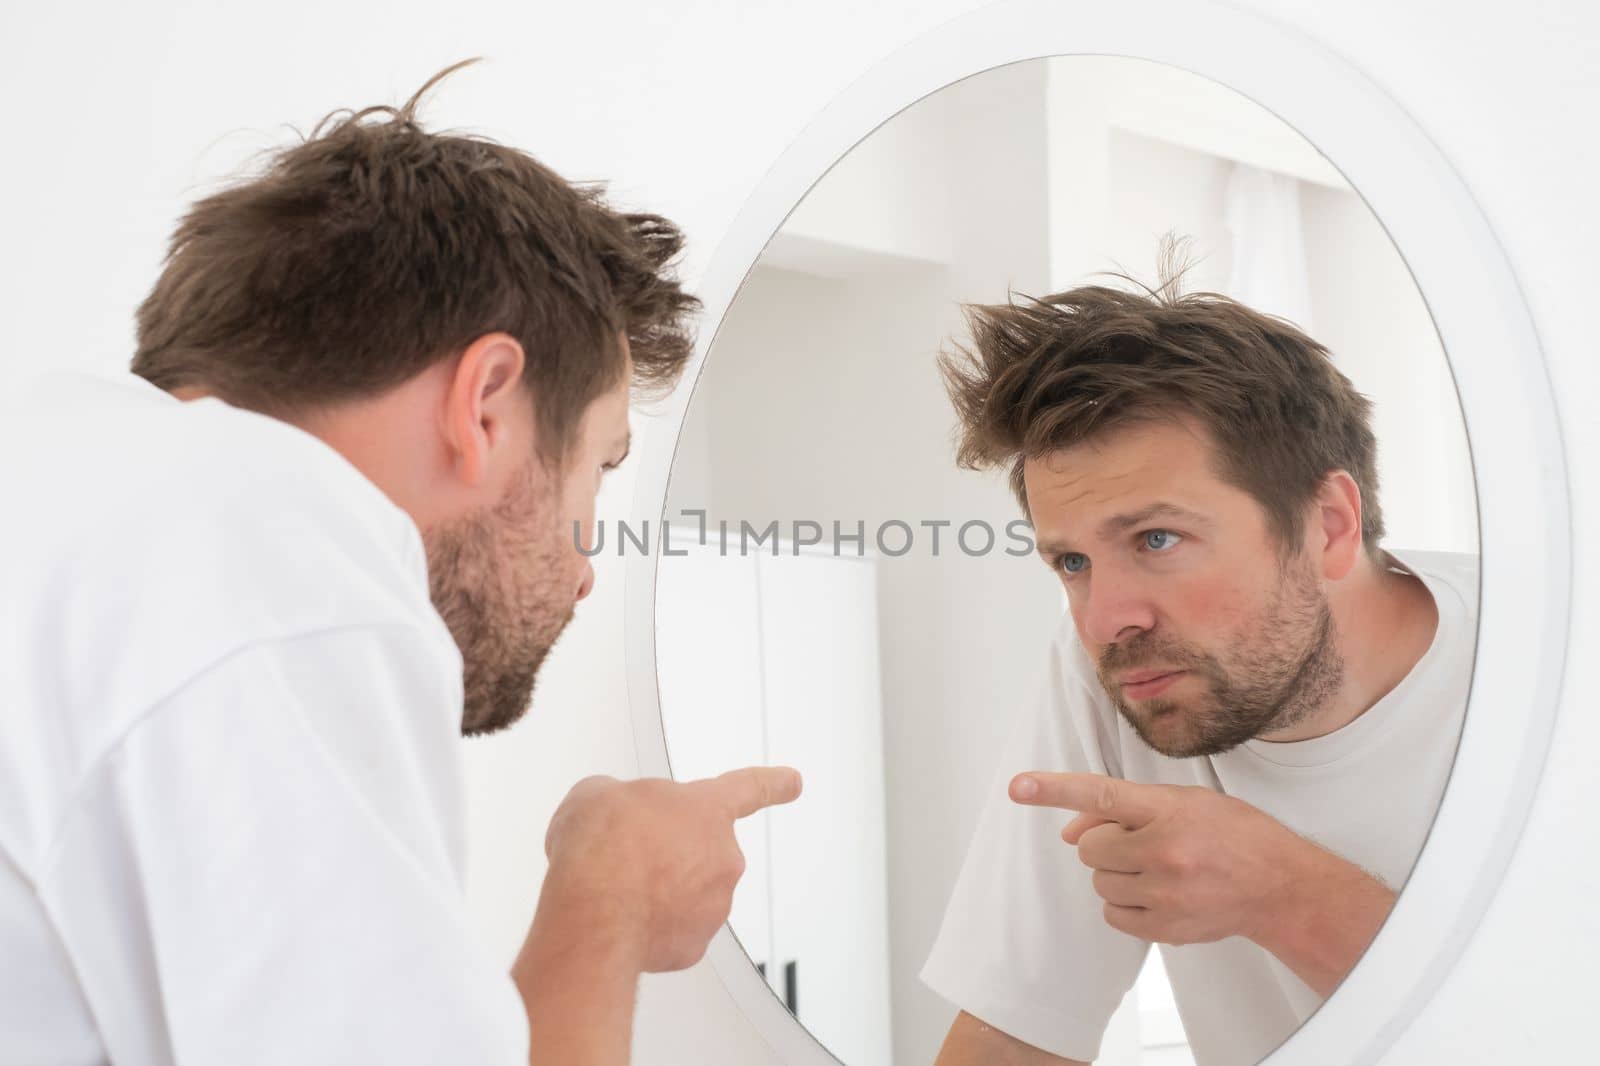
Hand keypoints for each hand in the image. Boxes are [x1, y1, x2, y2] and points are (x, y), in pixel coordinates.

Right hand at [540, 767, 802, 972]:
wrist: (595, 913)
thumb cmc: (601, 848)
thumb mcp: (599, 794)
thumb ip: (622, 800)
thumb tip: (616, 818)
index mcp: (706, 810)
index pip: (748, 788)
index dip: (772, 784)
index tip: (792, 782)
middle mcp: (722, 857)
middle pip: (698, 851)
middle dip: (666, 855)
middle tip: (626, 858)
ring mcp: (713, 906)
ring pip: (685, 894)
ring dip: (657, 892)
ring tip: (616, 891)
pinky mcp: (692, 947)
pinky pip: (673, 933)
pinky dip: (650, 929)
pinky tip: (621, 921)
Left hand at [1010, 771, 1310, 946]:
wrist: (1280, 887)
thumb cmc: (1234, 836)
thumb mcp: (1185, 802)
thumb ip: (1125, 809)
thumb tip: (1069, 830)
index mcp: (1170, 810)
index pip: (1101, 793)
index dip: (1054, 789)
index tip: (1018, 787)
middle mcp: (1164, 851)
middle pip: (1090, 847)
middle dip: (1105, 843)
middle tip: (1141, 843)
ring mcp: (1164, 893)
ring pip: (1098, 881)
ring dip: (1116, 873)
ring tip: (1157, 868)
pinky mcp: (1165, 928)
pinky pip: (1113, 914)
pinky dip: (1126, 903)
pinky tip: (1159, 893)